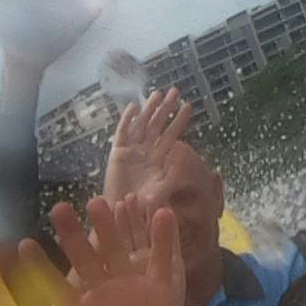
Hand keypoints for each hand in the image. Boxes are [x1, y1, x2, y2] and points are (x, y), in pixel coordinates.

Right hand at [100, 88, 224, 240]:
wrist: (120, 214)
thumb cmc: (141, 207)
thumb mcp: (160, 192)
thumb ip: (171, 179)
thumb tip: (183, 164)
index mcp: (159, 159)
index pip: (171, 135)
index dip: (179, 121)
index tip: (188, 106)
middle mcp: (146, 151)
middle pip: (158, 125)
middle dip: (166, 108)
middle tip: (175, 91)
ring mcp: (132, 151)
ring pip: (142, 125)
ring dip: (149, 109)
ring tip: (157, 94)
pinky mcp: (117, 153)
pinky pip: (122, 133)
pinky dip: (127, 120)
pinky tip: (133, 107)